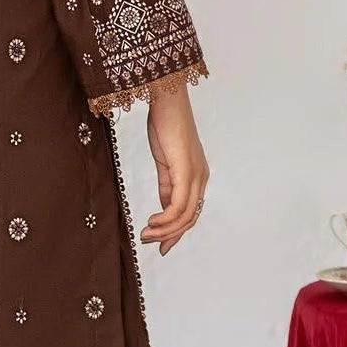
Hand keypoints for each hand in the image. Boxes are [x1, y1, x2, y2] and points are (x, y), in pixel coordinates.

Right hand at [140, 83, 208, 253]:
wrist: (167, 101)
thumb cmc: (166, 126)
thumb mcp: (165, 162)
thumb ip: (166, 185)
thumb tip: (164, 207)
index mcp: (197, 176)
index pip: (190, 212)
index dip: (176, 232)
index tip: (160, 245)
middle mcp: (200, 178)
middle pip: (190, 218)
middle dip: (169, 235)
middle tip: (150, 242)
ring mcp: (195, 175)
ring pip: (185, 215)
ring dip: (164, 230)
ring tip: (146, 234)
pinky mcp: (186, 170)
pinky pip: (179, 204)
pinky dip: (165, 218)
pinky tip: (152, 221)